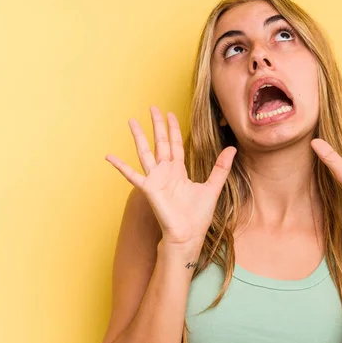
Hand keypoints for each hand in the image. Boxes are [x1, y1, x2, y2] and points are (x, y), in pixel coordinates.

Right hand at [105, 106, 236, 249]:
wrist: (188, 235)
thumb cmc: (198, 216)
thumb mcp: (213, 187)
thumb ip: (221, 167)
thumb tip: (232, 149)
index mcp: (179, 171)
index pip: (175, 144)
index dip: (173, 129)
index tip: (170, 114)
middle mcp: (166, 172)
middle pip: (160, 142)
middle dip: (157, 125)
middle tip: (153, 107)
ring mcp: (155, 179)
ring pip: (145, 152)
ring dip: (139, 137)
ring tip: (131, 121)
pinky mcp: (148, 189)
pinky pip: (132, 175)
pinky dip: (120, 166)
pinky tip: (109, 156)